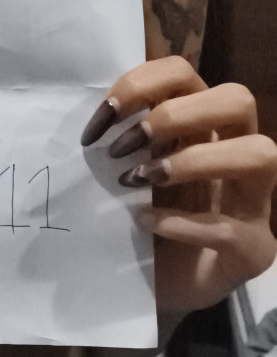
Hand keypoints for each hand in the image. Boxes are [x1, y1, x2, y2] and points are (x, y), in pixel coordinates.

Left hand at [82, 56, 276, 314]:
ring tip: (143, 178)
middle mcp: (236, 152)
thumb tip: (95, 120)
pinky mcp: (255, 250)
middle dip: (177, 114)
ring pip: (261, 153)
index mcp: (201, 123)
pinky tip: (144, 222)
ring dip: (195, 160)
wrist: (148, 283)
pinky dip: (182, 223)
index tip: (104, 115)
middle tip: (127, 146)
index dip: (141, 84)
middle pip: (238, 99)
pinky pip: (232, 229)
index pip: (184, 73)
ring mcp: (254, 202)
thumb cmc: (136, 214)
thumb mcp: (125, 168)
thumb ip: (120, 138)